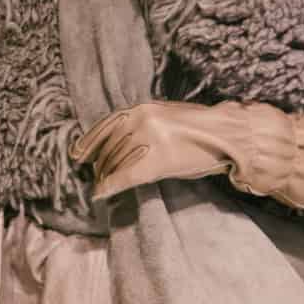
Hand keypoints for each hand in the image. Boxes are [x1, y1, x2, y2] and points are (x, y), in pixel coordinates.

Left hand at [71, 101, 237, 199]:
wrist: (227, 134)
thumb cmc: (200, 128)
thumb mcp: (166, 116)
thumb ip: (142, 122)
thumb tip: (119, 139)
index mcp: (142, 109)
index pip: (106, 126)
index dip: (89, 143)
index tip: (77, 155)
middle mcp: (141, 120)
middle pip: (110, 147)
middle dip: (100, 164)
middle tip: (95, 176)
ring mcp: (148, 140)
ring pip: (115, 163)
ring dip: (105, 176)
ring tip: (102, 185)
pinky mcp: (156, 160)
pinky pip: (125, 176)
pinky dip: (109, 186)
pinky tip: (100, 194)